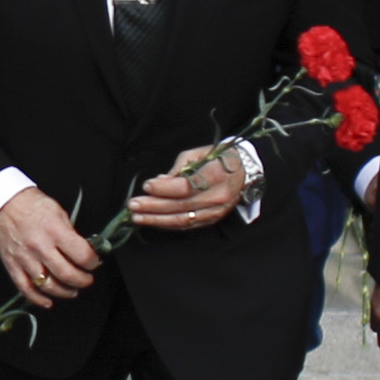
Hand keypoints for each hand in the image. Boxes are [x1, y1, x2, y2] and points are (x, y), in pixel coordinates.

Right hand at [0, 187, 99, 309]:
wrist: (1, 201)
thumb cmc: (29, 203)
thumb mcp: (57, 211)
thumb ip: (70, 233)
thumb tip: (83, 250)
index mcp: (54, 230)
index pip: (82, 255)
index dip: (92, 262)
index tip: (94, 262)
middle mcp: (40, 246)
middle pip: (67, 275)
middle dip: (83, 281)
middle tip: (87, 279)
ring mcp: (25, 258)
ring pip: (48, 285)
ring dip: (64, 292)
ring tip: (72, 290)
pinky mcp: (12, 265)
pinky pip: (25, 288)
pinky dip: (38, 299)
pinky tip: (48, 301)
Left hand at [130, 144, 253, 231]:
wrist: (245, 172)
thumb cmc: (220, 158)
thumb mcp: (199, 154)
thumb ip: (179, 168)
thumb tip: (160, 181)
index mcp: (216, 176)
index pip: (187, 187)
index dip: (164, 188)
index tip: (147, 185)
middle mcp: (217, 197)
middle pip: (181, 206)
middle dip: (154, 207)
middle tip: (133, 205)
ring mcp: (215, 212)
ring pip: (183, 220)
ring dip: (157, 220)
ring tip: (138, 216)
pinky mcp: (212, 220)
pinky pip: (188, 225)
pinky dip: (168, 224)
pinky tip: (153, 221)